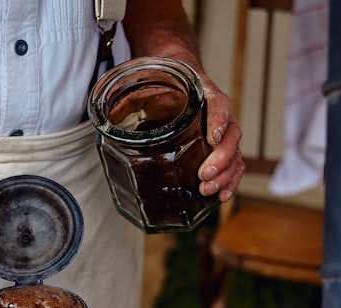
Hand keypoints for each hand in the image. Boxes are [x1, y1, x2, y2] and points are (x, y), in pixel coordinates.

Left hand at [121, 0, 244, 202]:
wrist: (175, 77)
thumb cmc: (160, 82)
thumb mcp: (142, 84)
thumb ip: (127, 97)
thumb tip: (106, 117)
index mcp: (203, 93)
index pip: (217, 104)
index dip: (218, 120)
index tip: (212, 136)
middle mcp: (217, 113)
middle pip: (231, 134)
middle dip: (220, 158)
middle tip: (203, 175)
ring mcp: (221, 131)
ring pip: (234, 152)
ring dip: (225, 174)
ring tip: (207, 190)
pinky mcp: (217, 147)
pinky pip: (232, 164)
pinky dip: (230, 180)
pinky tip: (221, 196)